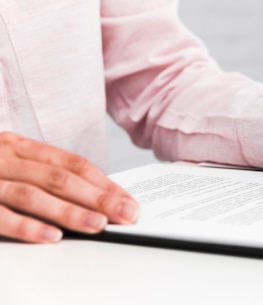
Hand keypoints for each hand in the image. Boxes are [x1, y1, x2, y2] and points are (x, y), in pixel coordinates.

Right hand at [0, 132, 138, 242]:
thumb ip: (44, 176)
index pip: (72, 163)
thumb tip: (94, 199)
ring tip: (99, 225)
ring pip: (33, 195)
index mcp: (20, 147)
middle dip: (97, 198)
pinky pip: (1, 217)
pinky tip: (53, 236)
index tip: (128, 201)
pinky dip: (28, 227)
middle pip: (59, 178)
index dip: (104, 183)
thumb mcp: (11, 164)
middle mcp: (5, 159)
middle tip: (125, 214)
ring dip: (70, 212)